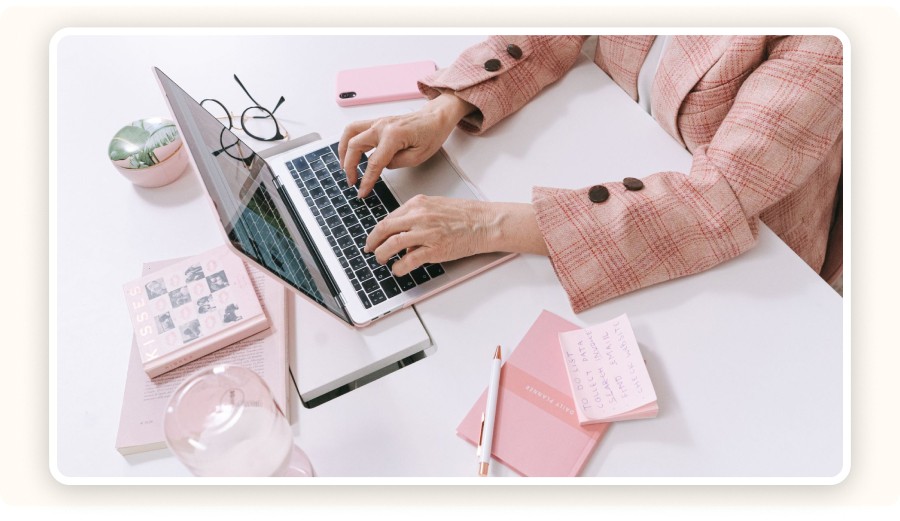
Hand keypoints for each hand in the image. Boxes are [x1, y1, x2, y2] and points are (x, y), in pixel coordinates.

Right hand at [338, 93, 474, 197]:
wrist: (435, 117)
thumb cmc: (431, 133)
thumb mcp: (419, 156)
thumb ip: (397, 163)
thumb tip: (381, 166)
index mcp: (394, 135)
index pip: (374, 162)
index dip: (366, 180)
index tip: (362, 191)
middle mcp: (382, 126)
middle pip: (354, 146)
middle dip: (349, 166)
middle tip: (352, 181)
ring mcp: (378, 122)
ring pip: (349, 132)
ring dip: (343, 150)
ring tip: (345, 166)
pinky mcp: (377, 122)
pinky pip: (355, 128)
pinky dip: (348, 141)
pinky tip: (350, 152)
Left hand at [364, 195, 548, 275]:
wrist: (485, 223)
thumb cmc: (466, 215)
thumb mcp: (436, 207)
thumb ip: (417, 216)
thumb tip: (403, 232)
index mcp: (419, 204)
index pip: (390, 218)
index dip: (377, 230)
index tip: (374, 237)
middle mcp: (419, 216)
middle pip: (385, 229)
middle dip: (373, 242)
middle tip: (370, 249)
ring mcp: (426, 233)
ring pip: (392, 245)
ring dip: (382, 254)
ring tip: (381, 260)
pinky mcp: (434, 249)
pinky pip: (408, 260)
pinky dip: (399, 267)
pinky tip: (398, 270)